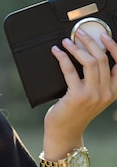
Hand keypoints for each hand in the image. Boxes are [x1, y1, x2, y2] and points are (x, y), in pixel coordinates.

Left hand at [44, 29, 116, 147]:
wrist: (64, 132)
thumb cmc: (75, 112)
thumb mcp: (93, 96)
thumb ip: (96, 80)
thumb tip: (88, 54)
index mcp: (114, 91)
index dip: (114, 47)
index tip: (104, 36)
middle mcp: (106, 93)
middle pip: (103, 59)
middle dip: (91, 42)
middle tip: (80, 34)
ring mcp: (93, 95)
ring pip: (90, 62)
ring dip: (76, 48)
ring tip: (66, 41)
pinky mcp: (77, 96)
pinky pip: (70, 70)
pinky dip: (62, 58)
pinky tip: (56, 52)